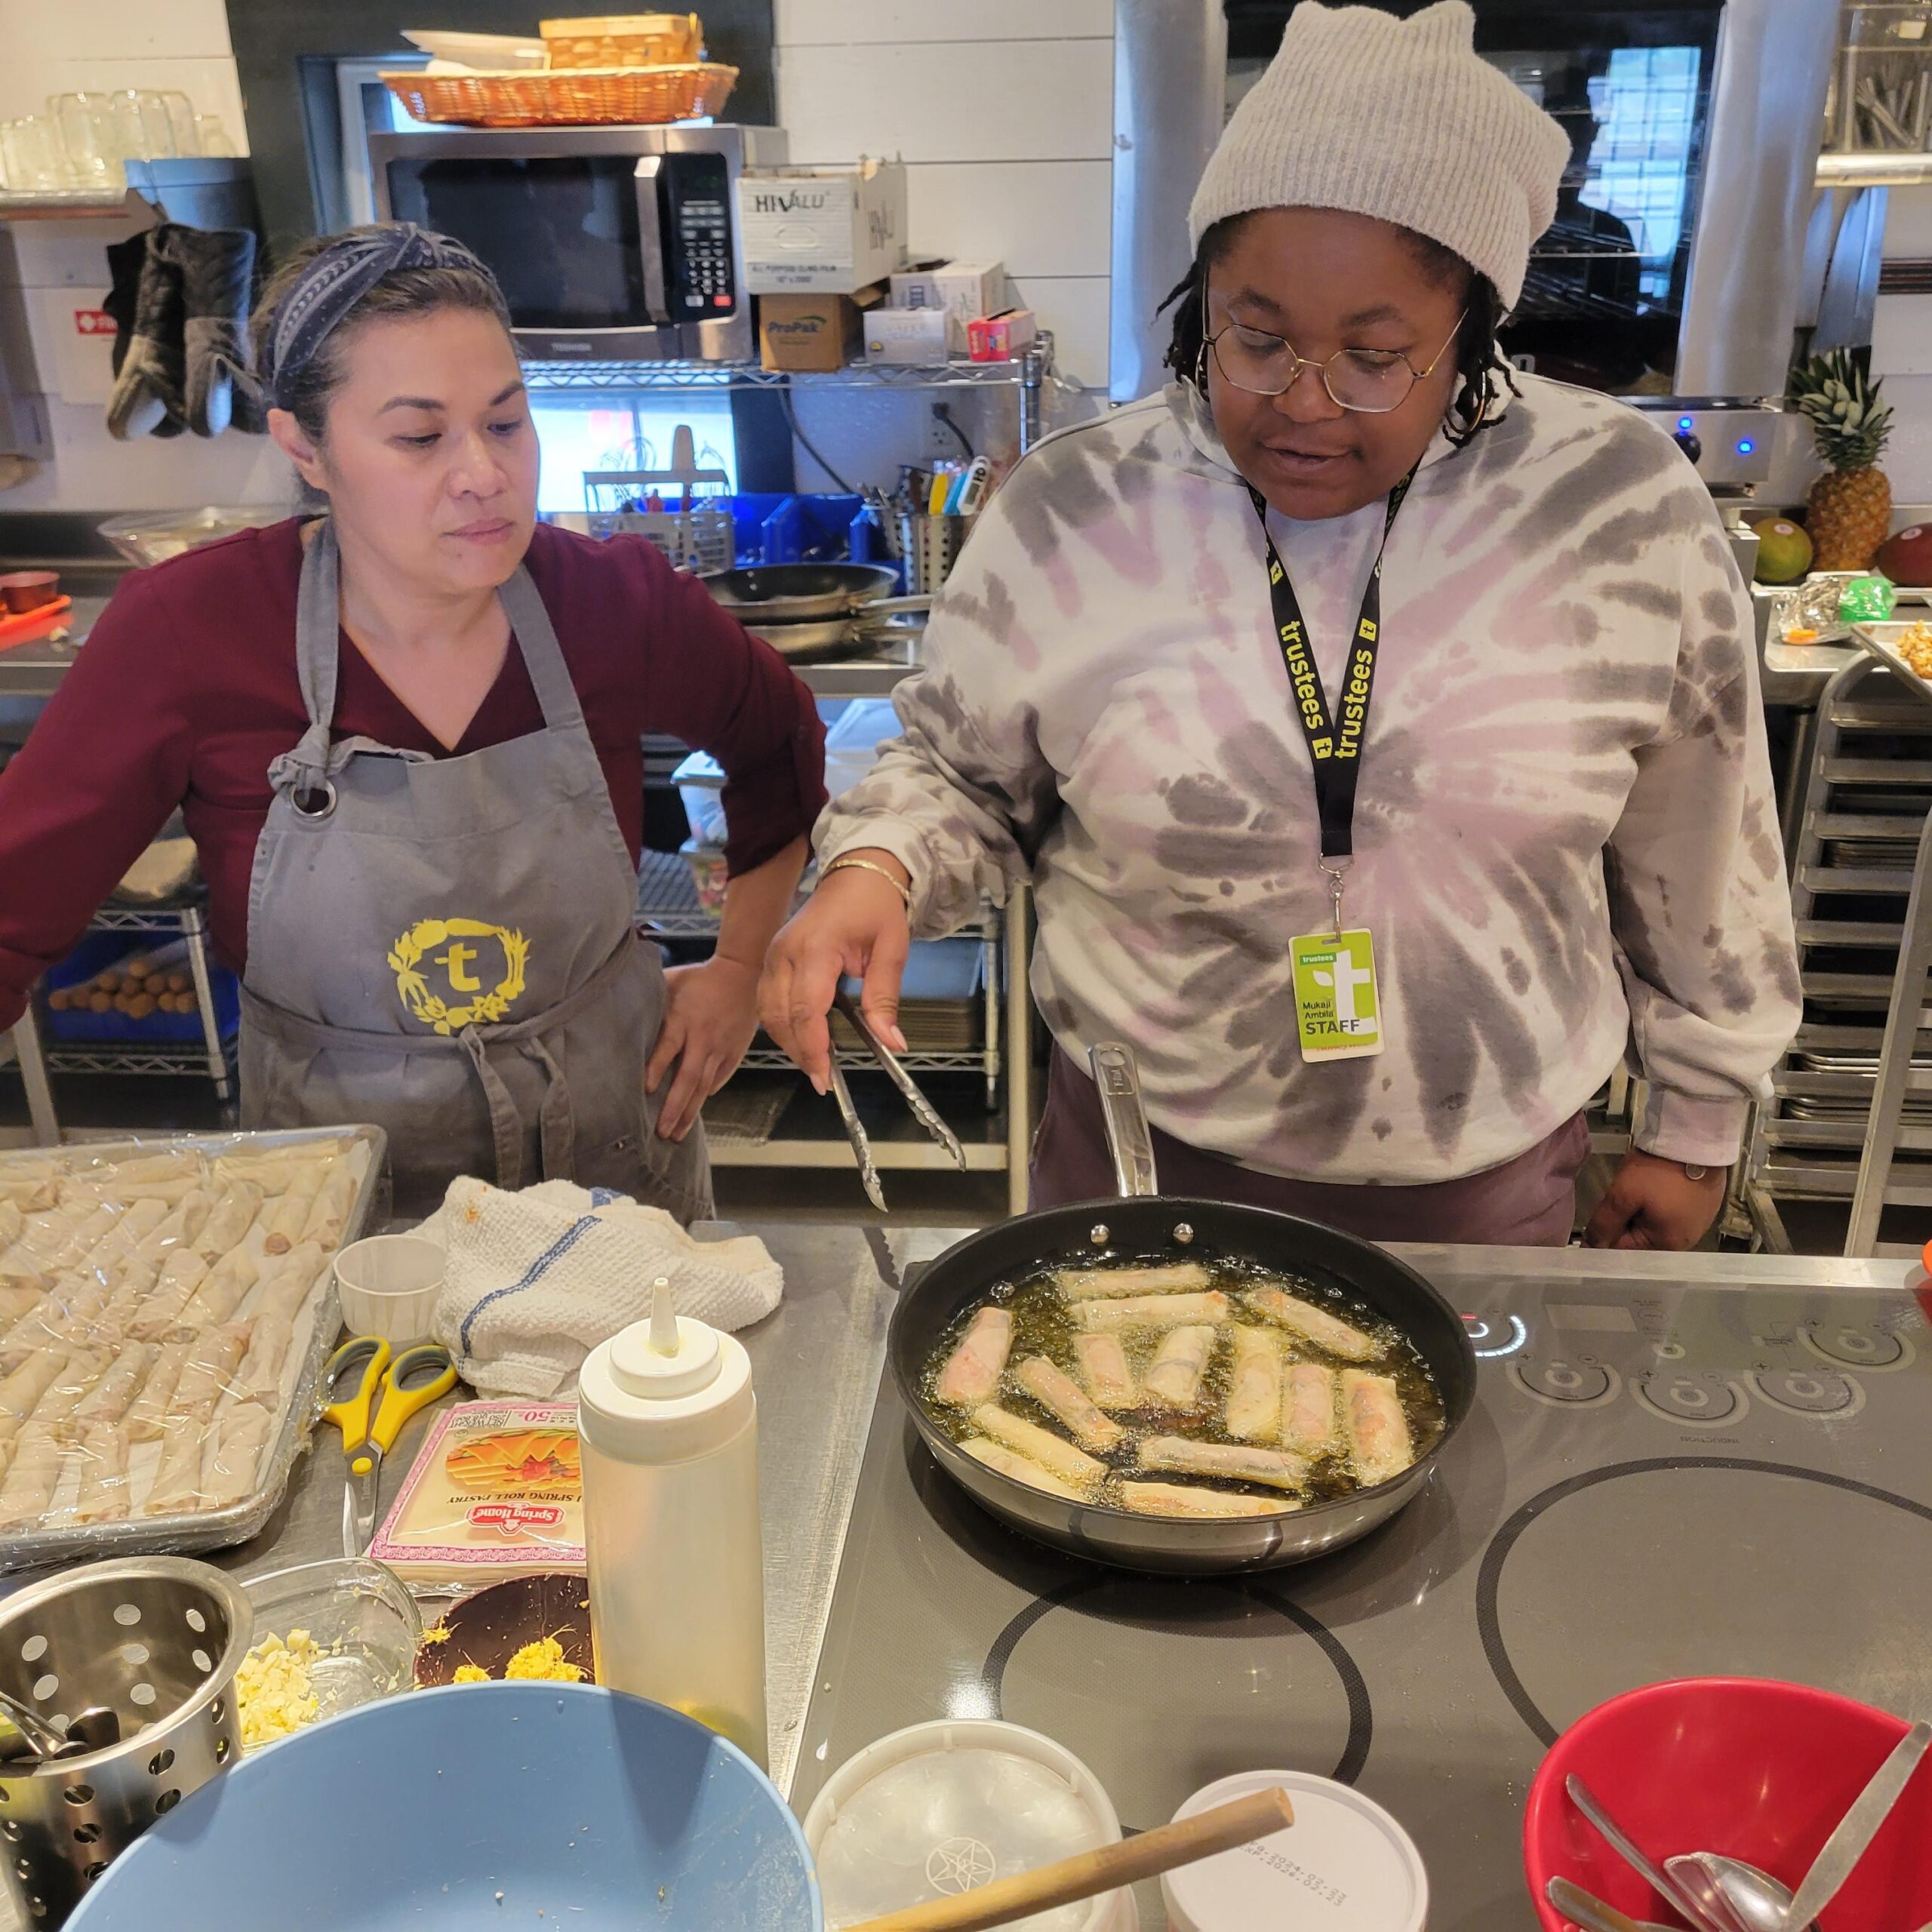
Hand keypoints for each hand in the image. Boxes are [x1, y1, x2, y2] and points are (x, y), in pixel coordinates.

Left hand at [646, 955, 761, 1141]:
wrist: (743, 974)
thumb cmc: (700, 978)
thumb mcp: (671, 981)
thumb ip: (651, 998)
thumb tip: (616, 1005)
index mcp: (683, 1018)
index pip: (668, 1048)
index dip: (657, 1069)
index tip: (646, 1091)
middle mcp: (703, 1037)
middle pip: (688, 1077)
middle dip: (674, 1107)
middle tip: (661, 1132)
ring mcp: (721, 1048)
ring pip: (704, 1086)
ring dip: (690, 1111)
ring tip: (677, 1134)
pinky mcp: (734, 1053)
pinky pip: (720, 1079)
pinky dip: (707, 1095)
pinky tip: (695, 1110)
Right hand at [759, 853, 910, 1094]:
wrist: (856, 873)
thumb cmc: (875, 906)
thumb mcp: (892, 950)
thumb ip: (885, 998)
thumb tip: (892, 1043)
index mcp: (816, 948)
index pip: (806, 1010)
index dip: (813, 1048)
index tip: (825, 1077)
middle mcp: (785, 952)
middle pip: (780, 1017)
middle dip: (800, 1052)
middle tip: (824, 1079)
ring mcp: (773, 954)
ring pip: (768, 1012)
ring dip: (788, 1042)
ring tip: (815, 1063)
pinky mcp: (771, 957)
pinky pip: (767, 1001)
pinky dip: (782, 1025)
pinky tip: (803, 1039)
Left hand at [1583, 1149, 1727, 1249]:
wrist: (1696, 1139)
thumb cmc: (1659, 1170)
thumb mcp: (1623, 1195)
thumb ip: (1605, 1224)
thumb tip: (1591, 1248)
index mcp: (1667, 1245)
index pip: (1624, 1251)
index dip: (1605, 1236)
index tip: (1598, 1219)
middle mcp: (1685, 1242)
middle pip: (1640, 1240)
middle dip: (1624, 1222)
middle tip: (1621, 1197)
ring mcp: (1697, 1225)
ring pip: (1654, 1226)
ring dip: (1640, 1212)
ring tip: (1639, 1189)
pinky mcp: (1702, 1208)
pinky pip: (1671, 1214)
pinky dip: (1658, 1204)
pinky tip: (1656, 1188)